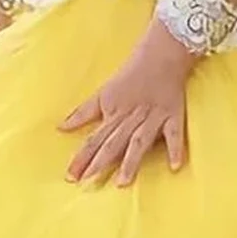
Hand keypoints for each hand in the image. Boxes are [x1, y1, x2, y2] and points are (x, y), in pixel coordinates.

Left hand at [61, 24, 192, 184]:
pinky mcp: (173, 115)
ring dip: (130, 160)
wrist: (160, 55)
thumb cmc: (130, 76)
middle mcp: (131, 118)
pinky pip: (174, 133)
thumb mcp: (103, 93)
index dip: (81, 157)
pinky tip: (174, 166)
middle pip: (113, 143)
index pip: (94, 139)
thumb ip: (83, 113)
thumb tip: (61, 128)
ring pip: (139, 141)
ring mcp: (152, 117)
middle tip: (87, 182)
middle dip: (99, 162)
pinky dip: (175, 148)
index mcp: (113, 114)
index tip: (70, 176)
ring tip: (122, 182)